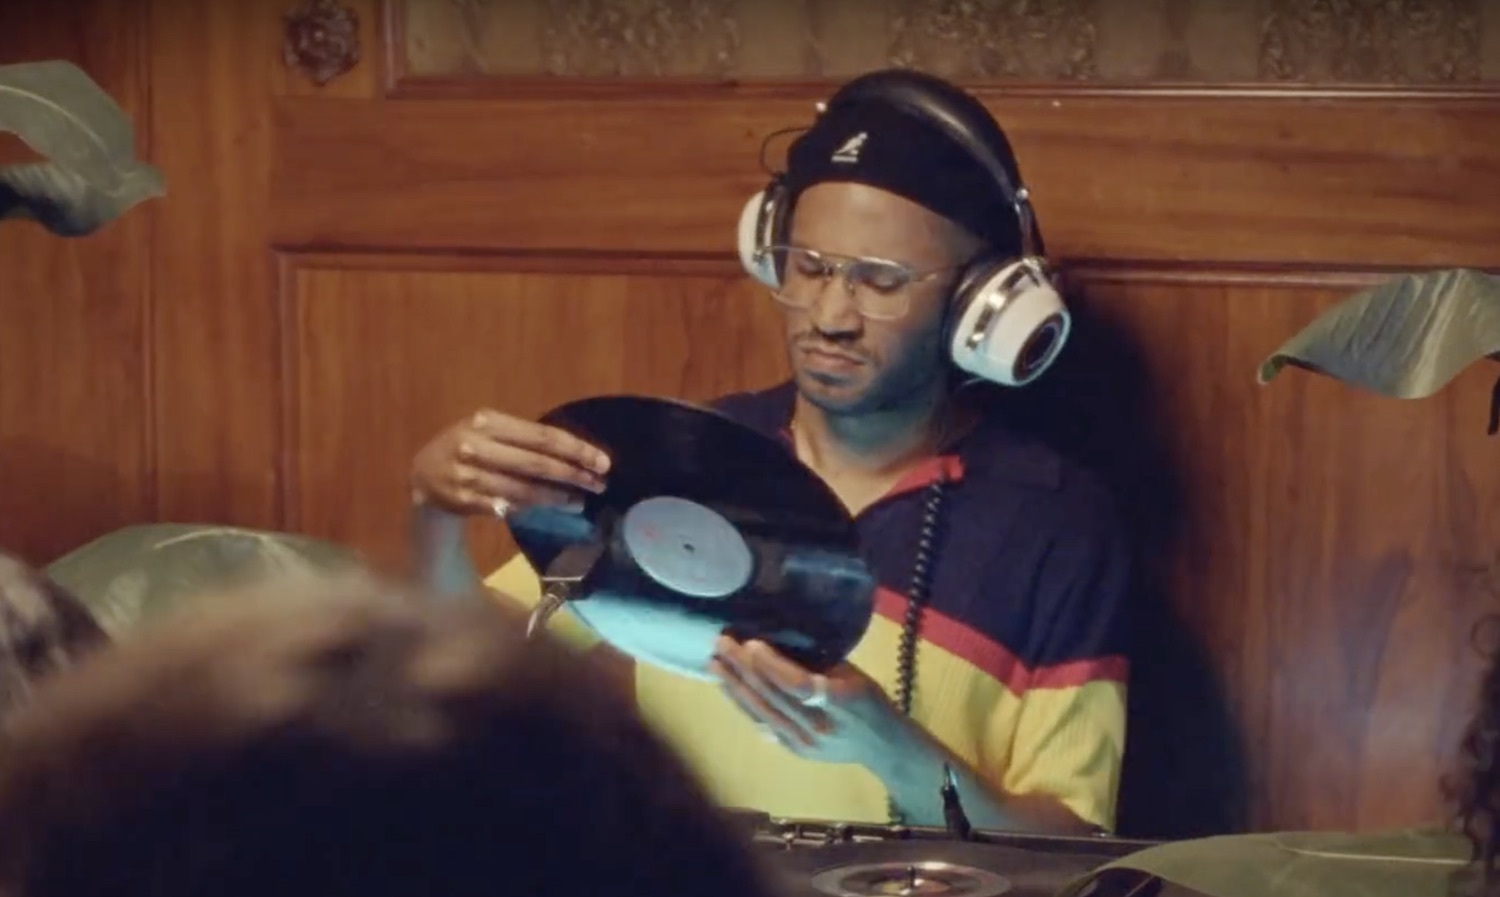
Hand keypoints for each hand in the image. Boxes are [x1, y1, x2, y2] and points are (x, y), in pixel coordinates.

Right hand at [410, 409, 610, 515]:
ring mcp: (469, 475)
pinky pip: (508, 506)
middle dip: (573, 474)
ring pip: (524, 489)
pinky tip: (552, 508)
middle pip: (537, 463)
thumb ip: (523, 438)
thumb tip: (575, 454)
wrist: (423, 473)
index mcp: (488, 422)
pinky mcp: (465, 500)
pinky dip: (533, 507)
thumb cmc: (467, 446)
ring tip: (581, 501)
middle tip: (600, 484)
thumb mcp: (489, 430)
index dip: (575, 449)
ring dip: (557, 496)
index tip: (602, 462)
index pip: (542, 436)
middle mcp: (477, 446)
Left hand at [710, 636, 910, 767]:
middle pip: (773, 697)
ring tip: (714, 665)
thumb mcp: (854, 675)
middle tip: (721, 644)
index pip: (798, 685)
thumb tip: (780, 641)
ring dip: (735, 687)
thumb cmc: (872, 702)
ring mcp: (803, 743)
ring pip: (761, 713)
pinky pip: (763, 724)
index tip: (750, 643)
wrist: (884, 747)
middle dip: (743, 669)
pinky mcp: (794, 751)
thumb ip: (820, 663)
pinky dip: (744, 704)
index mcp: (840, 702)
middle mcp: (818, 726)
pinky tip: (728, 688)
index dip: (772, 665)